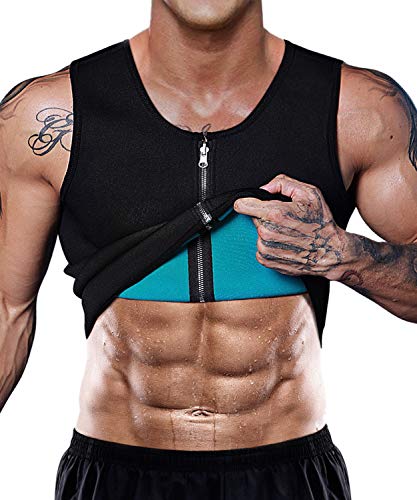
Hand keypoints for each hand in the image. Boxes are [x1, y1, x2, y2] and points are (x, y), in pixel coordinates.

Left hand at [233, 174, 347, 278]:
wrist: (330, 251)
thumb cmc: (321, 222)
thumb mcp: (309, 193)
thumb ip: (282, 183)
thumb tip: (264, 188)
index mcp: (274, 213)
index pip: (242, 205)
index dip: (245, 202)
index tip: (249, 203)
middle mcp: (267, 232)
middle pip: (254, 218)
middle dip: (266, 217)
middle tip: (285, 220)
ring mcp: (265, 248)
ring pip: (258, 233)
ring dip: (269, 232)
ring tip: (288, 233)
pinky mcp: (266, 260)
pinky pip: (260, 248)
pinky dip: (270, 245)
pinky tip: (285, 244)